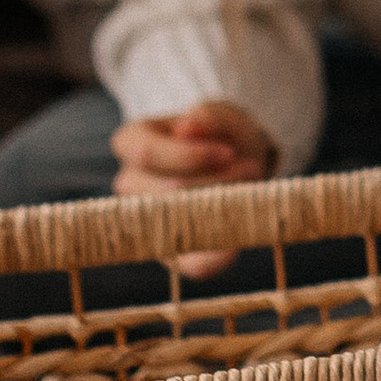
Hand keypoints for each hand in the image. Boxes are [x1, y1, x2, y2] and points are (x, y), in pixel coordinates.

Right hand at [113, 100, 279, 280]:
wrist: (238, 160)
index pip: (146, 153)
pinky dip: (220, 256)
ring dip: (225, 205)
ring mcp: (147, 220)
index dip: (190, 155)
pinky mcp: (174, 253)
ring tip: (251, 186)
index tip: (228, 151)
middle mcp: (128, 183)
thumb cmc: (222, 135)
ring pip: (185, 220)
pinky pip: (193, 265)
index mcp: (131, 142)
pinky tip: (238, 243)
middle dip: (220, 179)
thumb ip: (209, 117)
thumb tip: (188, 126)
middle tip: (252, 168)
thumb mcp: (222, 115)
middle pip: (171, 189)